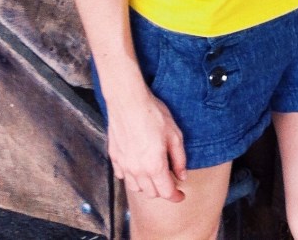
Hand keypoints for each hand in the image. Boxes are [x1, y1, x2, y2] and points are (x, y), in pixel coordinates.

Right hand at [106, 86, 186, 202]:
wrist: (128, 102)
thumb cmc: (152, 114)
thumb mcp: (174, 134)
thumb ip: (179, 158)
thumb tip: (182, 175)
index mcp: (154, 166)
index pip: (166, 192)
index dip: (176, 196)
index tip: (181, 195)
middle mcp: (137, 171)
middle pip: (151, 193)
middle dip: (163, 190)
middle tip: (170, 179)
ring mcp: (124, 165)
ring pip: (136, 187)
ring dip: (147, 185)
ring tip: (154, 173)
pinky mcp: (115, 158)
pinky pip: (123, 176)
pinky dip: (132, 177)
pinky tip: (138, 167)